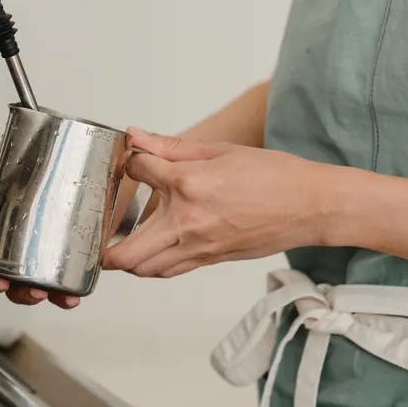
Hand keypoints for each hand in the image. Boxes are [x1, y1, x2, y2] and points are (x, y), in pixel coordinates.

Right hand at [0, 165, 80, 308]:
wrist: (98, 196)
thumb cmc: (58, 186)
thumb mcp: (36, 170)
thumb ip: (10, 168)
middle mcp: (6, 249)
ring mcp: (29, 265)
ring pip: (13, 291)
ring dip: (22, 295)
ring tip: (38, 290)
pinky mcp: (57, 274)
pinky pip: (54, 294)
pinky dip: (60, 298)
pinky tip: (69, 296)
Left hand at [105, 129, 336, 277]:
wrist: (311, 206)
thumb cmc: (274, 176)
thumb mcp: (220, 150)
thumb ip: (171, 146)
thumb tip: (137, 136)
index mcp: (189, 184)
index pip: (137, 172)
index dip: (130, 162)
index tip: (132, 160)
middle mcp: (188, 222)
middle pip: (126, 252)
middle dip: (104, 244)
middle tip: (96, 231)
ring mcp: (198, 247)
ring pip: (145, 269)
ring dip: (126, 258)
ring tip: (118, 242)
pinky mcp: (209, 260)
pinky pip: (169, 270)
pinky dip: (153, 263)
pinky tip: (151, 249)